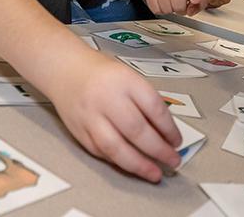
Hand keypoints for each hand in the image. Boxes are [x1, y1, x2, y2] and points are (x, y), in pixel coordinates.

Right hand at [47, 51, 181, 182]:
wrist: (66, 70)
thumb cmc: (103, 74)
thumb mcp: (130, 77)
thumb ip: (146, 102)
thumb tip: (166, 133)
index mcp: (125, 81)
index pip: (153, 107)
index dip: (169, 128)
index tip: (177, 141)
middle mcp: (107, 98)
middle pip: (136, 130)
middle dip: (158, 150)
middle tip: (173, 160)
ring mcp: (90, 116)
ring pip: (116, 147)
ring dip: (138, 165)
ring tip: (155, 174)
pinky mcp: (79, 131)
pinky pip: (101, 152)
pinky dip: (119, 162)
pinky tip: (132, 166)